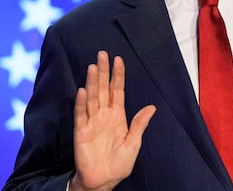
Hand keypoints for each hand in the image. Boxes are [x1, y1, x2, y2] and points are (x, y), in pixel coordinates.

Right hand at [69, 51, 156, 190]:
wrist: (104, 181)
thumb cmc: (119, 163)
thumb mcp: (134, 142)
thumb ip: (139, 124)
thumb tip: (152, 107)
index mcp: (117, 116)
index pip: (117, 91)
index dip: (117, 76)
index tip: (118, 59)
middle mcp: (103, 115)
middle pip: (102, 89)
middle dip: (102, 72)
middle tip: (102, 53)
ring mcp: (91, 122)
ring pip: (92, 98)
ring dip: (92, 82)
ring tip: (92, 66)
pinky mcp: (81, 132)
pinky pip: (81, 115)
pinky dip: (81, 103)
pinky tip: (83, 91)